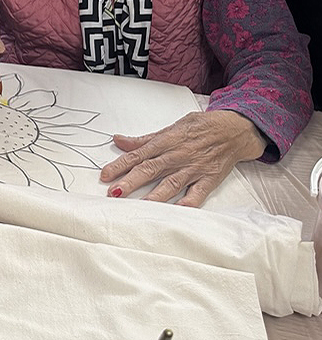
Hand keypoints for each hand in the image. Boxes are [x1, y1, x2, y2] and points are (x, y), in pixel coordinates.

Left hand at [99, 110, 265, 206]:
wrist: (235, 129)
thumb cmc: (201, 127)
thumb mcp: (171, 128)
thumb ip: (144, 140)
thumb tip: (118, 140)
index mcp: (166, 142)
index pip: (138, 155)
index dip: (120, 165)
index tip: (105, 175)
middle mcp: (177, 156)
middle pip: (151, 170)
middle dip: (131, 182)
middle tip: (114, 193)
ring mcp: (194, 168)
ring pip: (171, 183)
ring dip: (155, 195)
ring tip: (139, 206)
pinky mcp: (209, 179)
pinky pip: (198, 193)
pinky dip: (188, 202)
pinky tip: (177, 211)